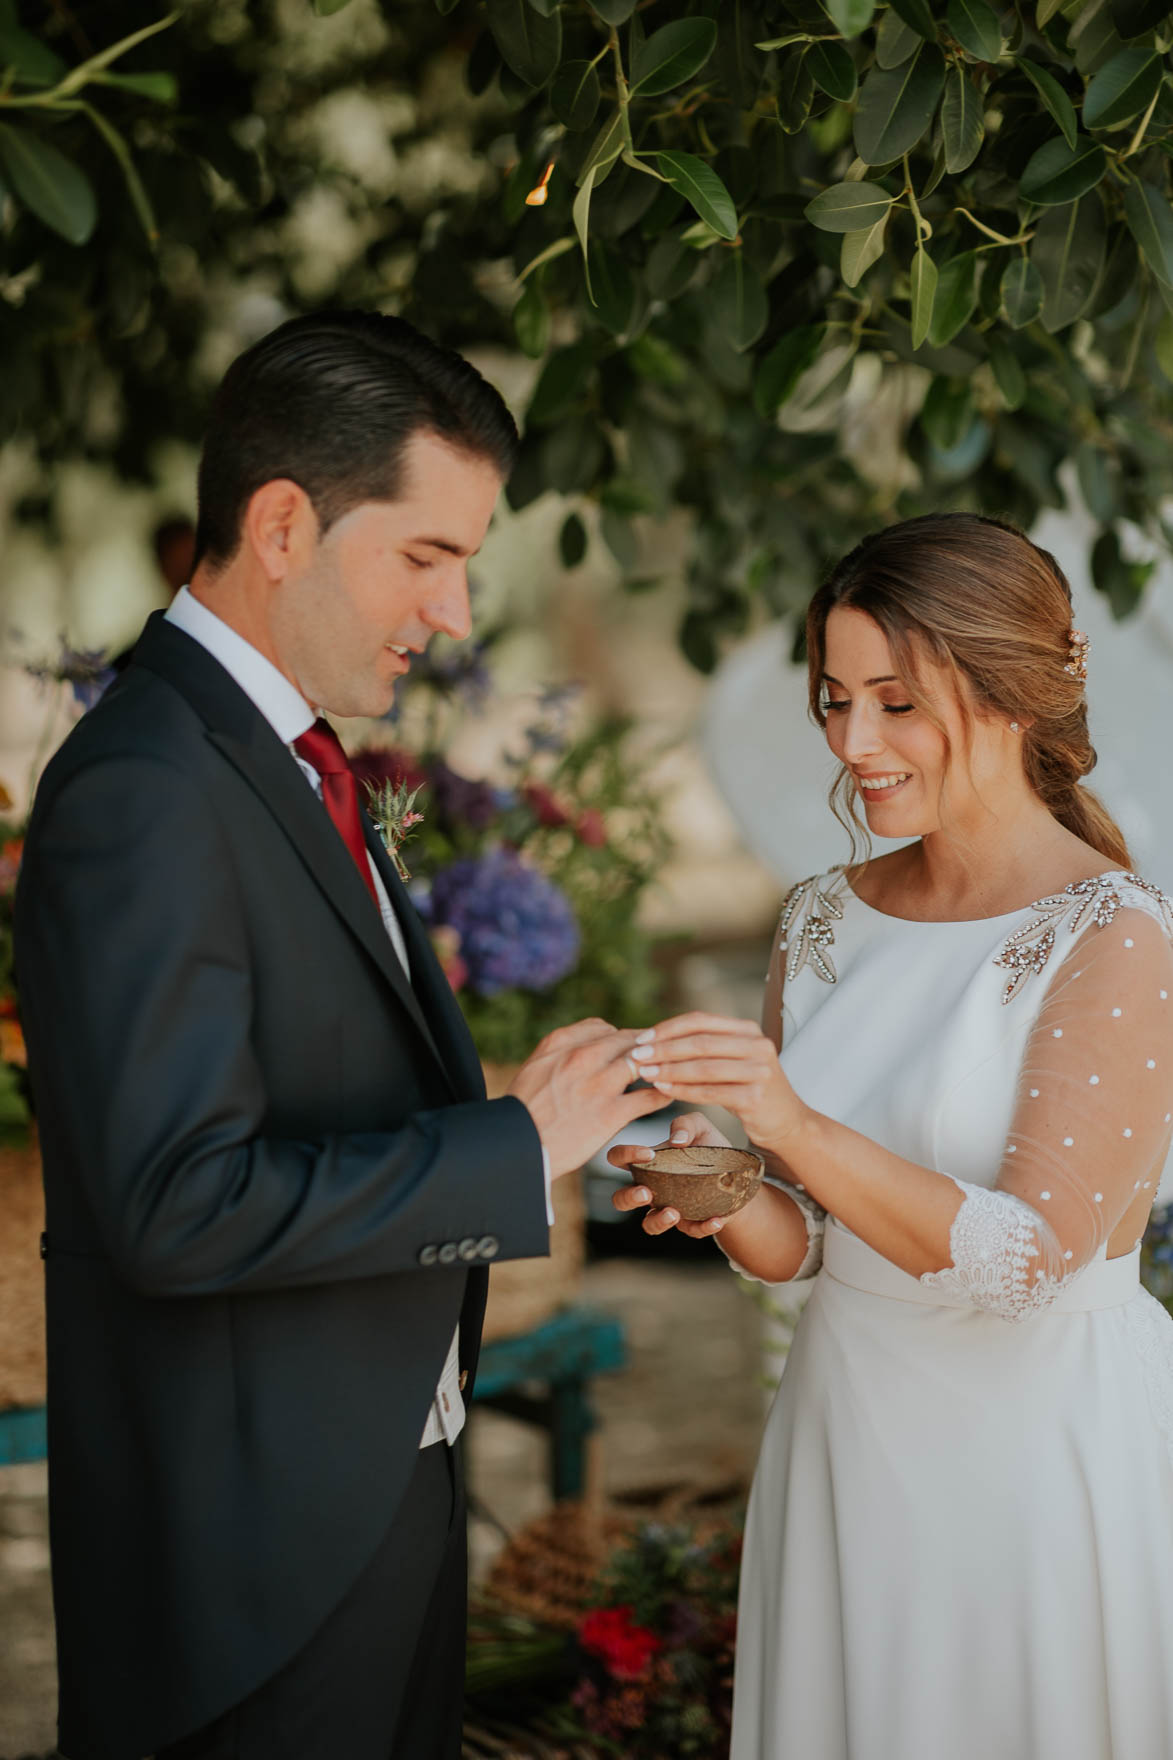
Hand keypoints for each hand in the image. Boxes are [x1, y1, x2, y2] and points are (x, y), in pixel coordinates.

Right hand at [508, 1018, 665, 1177]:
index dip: (618, 1038)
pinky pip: (651, 1096)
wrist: (517, 1146)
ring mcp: (599, 1083)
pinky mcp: (612, 1113)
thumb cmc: (522, 1112)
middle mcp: (581, 1057)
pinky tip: (667, 1096)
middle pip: (627, 1040)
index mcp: (560, 1043)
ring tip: (665, 1074)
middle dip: (643, 1049)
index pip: (602, 1028)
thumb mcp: (533, 1068)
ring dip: (656, 1066)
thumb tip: (581, 1045)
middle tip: (656, 1057)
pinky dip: (663, 1094)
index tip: (626, 1048)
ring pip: (642, 1061)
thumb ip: (558, 1053)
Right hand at [608, 1111, 733, 1238]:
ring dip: (657, 1221)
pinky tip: (715, 1219)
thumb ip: (686, 1124)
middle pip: (621, 1199)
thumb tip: (677, 1140)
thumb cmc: (710, 1149)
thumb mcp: (701, 1128)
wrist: (738, 1177)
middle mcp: (652, 1188)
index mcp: (648, 1163)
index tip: (649, 1154)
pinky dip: (702, 1227)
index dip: (624, 1155)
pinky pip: (691, 1231)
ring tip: (674, 1213)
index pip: (619, 1158)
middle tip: (646, 1192)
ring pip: (649, 1224)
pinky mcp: (691, 1224)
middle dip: (629, 1197)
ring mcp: (669, 1208)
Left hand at [626, 1013, 807, 1150]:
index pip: (701, 1020)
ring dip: (669, 1070)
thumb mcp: (732, 1061)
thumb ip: (704, 1047)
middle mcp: (758, 1044)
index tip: (641, 1038)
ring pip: (704, 1067)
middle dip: (664, 1049)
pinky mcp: (756, 1097)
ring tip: (644, 1074)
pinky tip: (662, 1091)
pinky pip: (710, 1092)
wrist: (787, 1123)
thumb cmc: (748, 1090)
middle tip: (637, 1056)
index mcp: (748, 1029)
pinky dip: (683, 1090)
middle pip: (700, 1042)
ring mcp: (760, 1070)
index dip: (668, 1028)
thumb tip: (653, 1041)